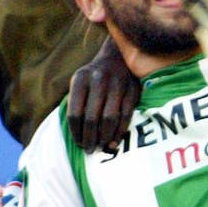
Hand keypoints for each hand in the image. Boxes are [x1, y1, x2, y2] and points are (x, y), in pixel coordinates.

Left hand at [67, 36, 140, 151]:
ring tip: (101, 147)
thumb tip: (77, 136)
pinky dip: (119, 132)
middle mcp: (98, 80)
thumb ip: (76, 104)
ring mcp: (117, 84)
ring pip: (109, 118)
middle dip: (89, 138)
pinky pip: (125, 116)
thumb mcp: (80, 82)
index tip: (78, 143)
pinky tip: (114, 141)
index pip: (74, 113)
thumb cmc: (94, 77)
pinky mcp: (133, 89)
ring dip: (104, 137)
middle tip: (89, 150)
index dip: (75, 132)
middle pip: (91, 118)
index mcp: (80, 79)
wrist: (118, 56)